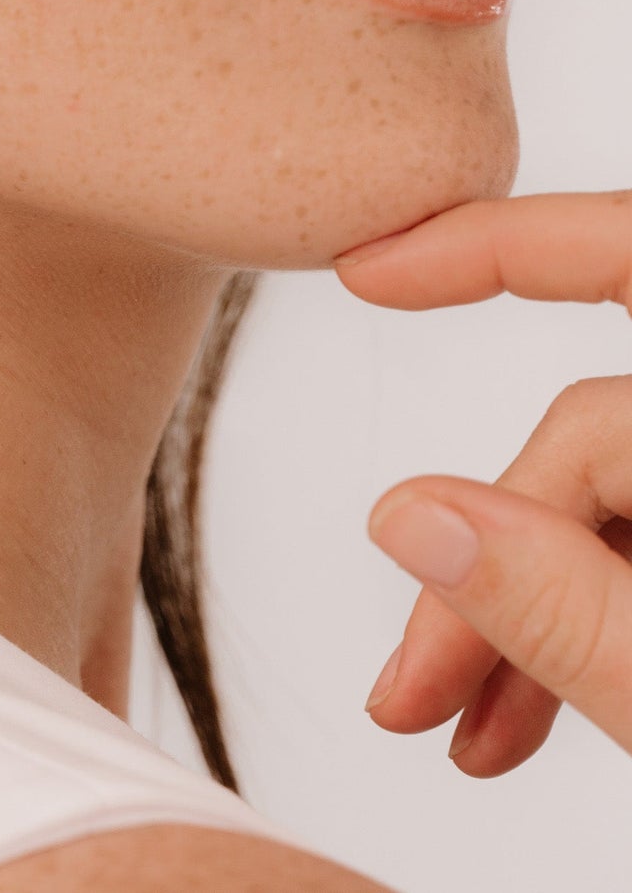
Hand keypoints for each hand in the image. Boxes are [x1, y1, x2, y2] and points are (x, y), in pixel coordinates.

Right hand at [333, 191, 631, 776]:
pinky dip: (574, 620)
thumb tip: (410, 516)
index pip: (622, 255)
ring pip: (604, 498)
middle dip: (481, 562)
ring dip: (513, 608)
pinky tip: (514, 716)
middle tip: (410, 692)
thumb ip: (568, 607)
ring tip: (451, 727)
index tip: (368, 271)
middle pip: (585, 432)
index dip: (491, 245)